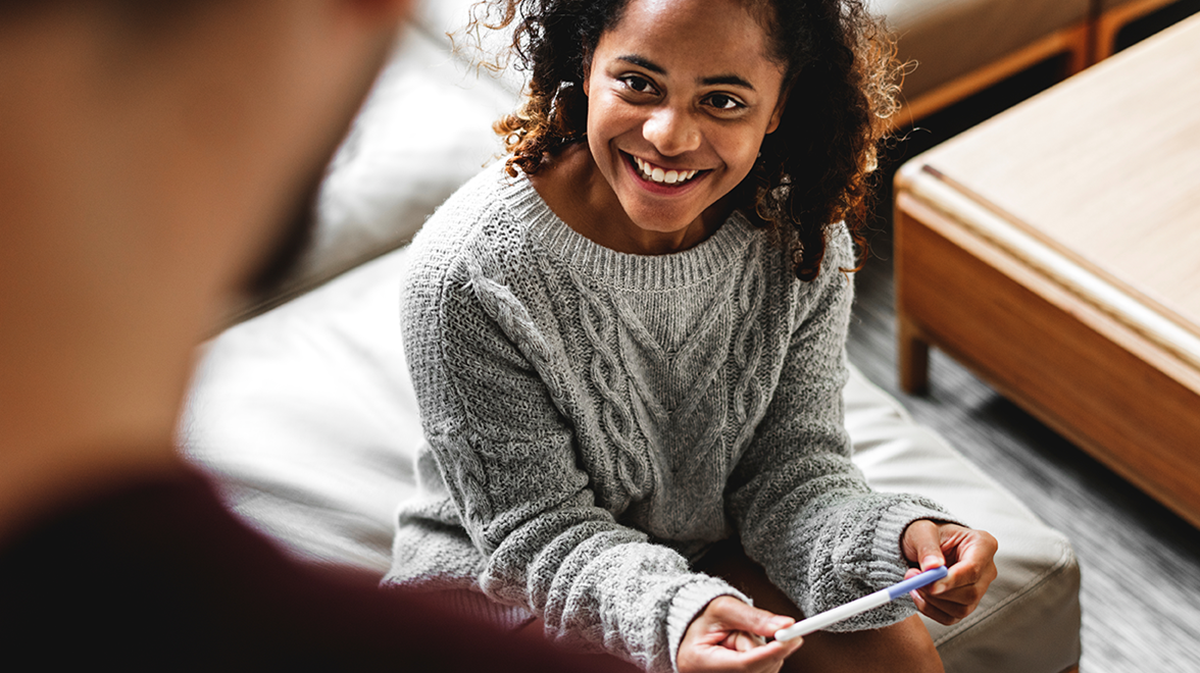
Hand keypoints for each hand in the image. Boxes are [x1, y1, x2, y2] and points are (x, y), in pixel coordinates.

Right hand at [677, 596, 802, 672]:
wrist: (692, 630)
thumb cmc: (703, 617)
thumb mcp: (725, 608)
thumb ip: (755, 618)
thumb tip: (785, 626)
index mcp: (698, 662)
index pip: (743, 665)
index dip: (771, 653)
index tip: (793, 638)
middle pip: (756, 670)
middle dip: (764, 650)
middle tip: (747, 632)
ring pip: (763, 672)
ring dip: (762, 654)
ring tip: (738, 641)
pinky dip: (763, 662)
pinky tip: (746, 652)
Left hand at [901, 520, 997, 623]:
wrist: (922, 545)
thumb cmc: (926, 533)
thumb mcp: (922, 531)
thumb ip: (927, 547)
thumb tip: (932, 566)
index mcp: (983, 544)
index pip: (973, 569)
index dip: (952, 580)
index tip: (931, 586)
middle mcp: (986, 569)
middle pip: (970, 593)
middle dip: (938, 592)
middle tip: (912, 579)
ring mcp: (979, 589)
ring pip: (961, 609)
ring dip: (931, 601)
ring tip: (913, 582)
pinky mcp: (967, 604)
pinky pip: (951, 618)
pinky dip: (930, 610)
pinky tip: (918, 594)